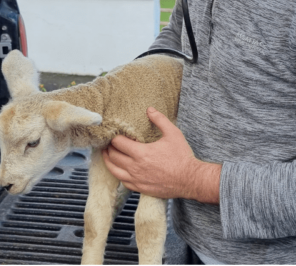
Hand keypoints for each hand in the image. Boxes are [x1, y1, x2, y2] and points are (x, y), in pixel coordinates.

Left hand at [102, 107, 220, 202]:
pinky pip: (123, 182)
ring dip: (108, 161)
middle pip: (113, 156)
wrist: (191, 180)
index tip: (112, 133)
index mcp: (141, 153)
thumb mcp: (173, 133)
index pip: (118, 143)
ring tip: (107, 154)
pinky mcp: (141, 188)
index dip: (113, 137)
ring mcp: (137, 179)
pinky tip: (118, 169)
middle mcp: (136, 167)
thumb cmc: (182, 156)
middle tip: (108, 142)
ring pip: (114, 170)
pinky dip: (117, 174)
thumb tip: (149, 109)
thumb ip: (159, 120)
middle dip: (109, 147)